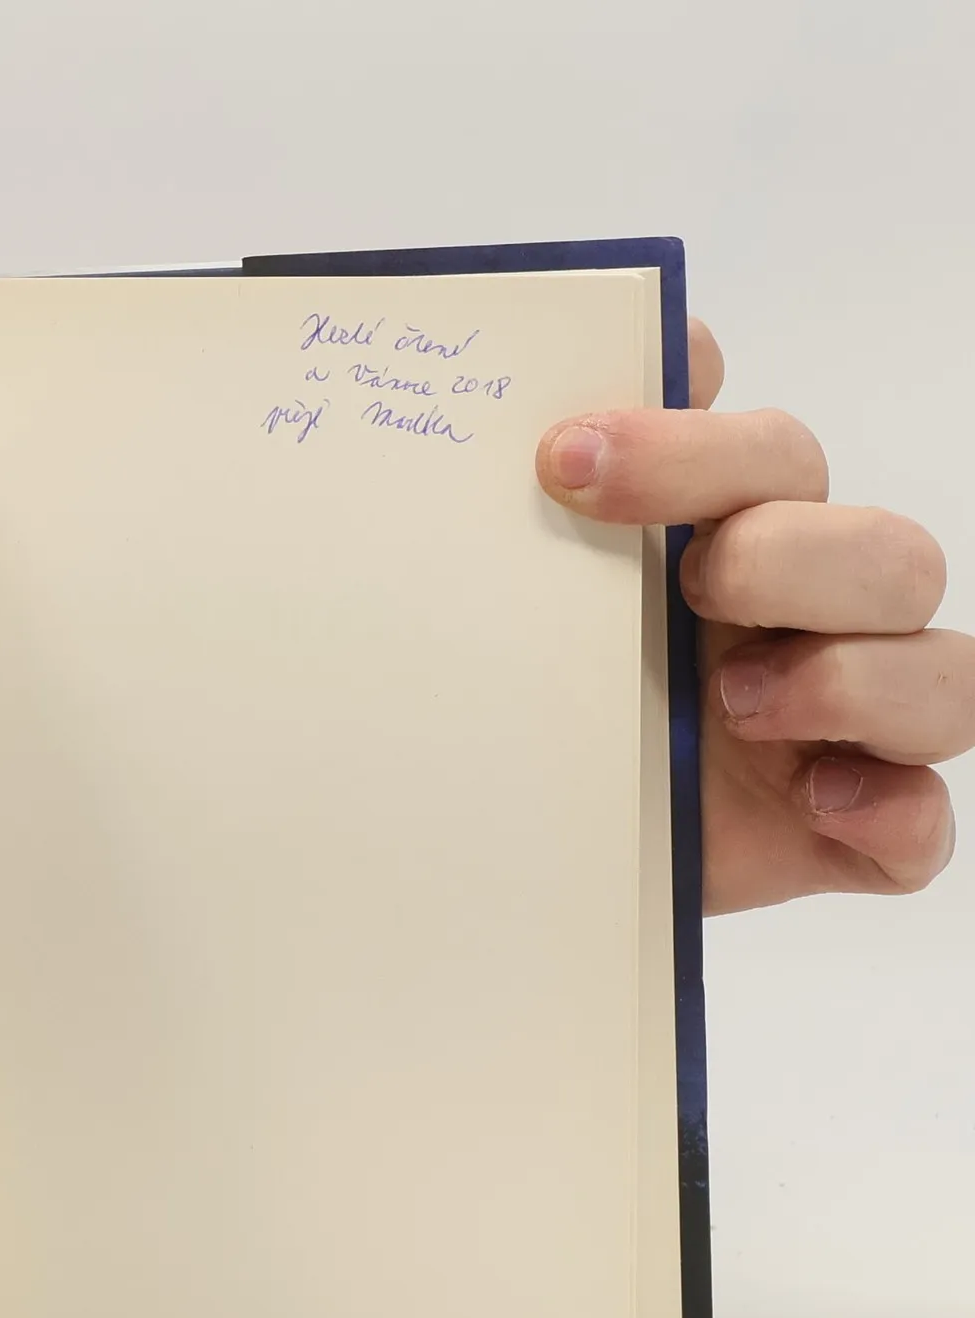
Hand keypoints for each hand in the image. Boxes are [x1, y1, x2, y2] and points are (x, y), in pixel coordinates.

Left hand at [535, 320, 963, 912]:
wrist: (513, 844)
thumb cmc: (545, 706)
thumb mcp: (537, 600)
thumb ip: (586, 487)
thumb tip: (657, 345)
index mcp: (744, 546)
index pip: (771, 461)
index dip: (689, 449)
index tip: (565, 459)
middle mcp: (816, 628)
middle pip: (887, 554)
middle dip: (792, 556)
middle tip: (691, 588)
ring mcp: (848, 735)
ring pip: (945, 679)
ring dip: (852, 680)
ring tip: (737, 702)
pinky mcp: (849, 834)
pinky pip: (921, 824)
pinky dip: (888, 811)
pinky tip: (818, 801)